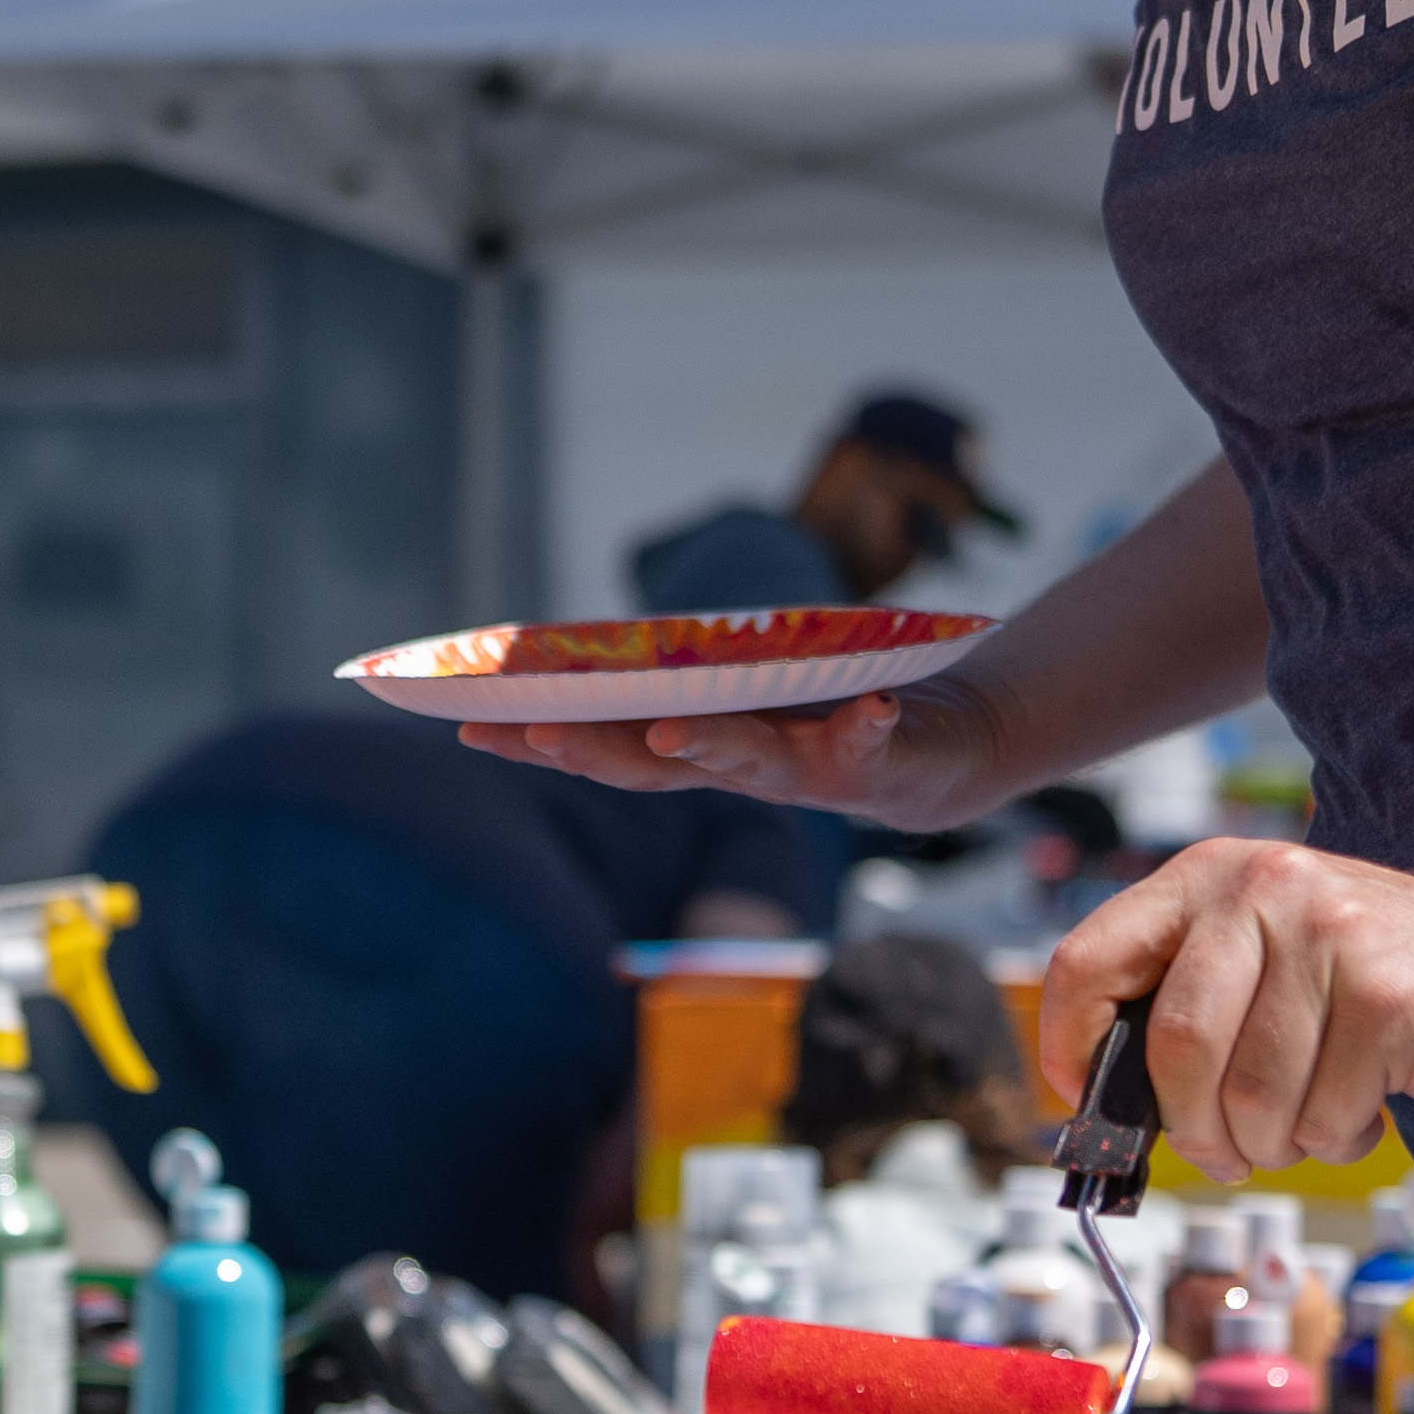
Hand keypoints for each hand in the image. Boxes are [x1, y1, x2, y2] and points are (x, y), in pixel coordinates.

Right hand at [460, 666, 1015, 833]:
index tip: (467, 726)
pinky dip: (872, 727)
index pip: (605, 742)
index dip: (538, 739)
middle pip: (653, 766)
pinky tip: (875, 708)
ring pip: (750, 765)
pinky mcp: (882, 760)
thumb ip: (679, 675)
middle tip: (529, 731)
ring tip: (672, 733)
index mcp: (698, 740)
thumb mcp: (745, 690)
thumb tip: (572, 644)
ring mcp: (811, 769)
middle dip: (591, 750)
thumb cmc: (831, 710)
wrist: (946, 750)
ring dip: (710, 750)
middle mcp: (742, 763)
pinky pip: (877, 744)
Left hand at [1029, 836, 1413, 1178]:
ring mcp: (1331, 938)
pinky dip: (1337, 1138)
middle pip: (1174, 1050)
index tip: (1087, 1102)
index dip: (1068, 1048)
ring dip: (1273, 1143)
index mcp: (1209, 877)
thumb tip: (1099, 1102)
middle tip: (1227, 1151)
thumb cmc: (1378, 977)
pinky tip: (1368, 1104)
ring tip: (1310, 1121)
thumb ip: (1189, 1000)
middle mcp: (1262, 891)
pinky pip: (1323, 1116)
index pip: (1086, 962)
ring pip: (1249, 1098)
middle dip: (1194, 1128)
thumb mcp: (1267, 952)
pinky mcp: (1392, 1000)